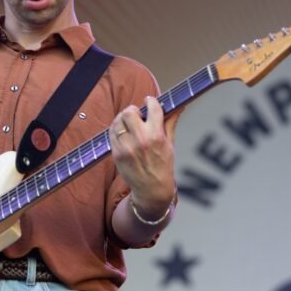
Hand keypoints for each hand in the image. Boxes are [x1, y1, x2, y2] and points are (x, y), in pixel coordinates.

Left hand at [109, 96, 181, 215]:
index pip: (152, 108)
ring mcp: (126, 147)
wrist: (151, 190)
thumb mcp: (170, 144)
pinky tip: (123, 134)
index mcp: (157, 136)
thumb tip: (179, 106)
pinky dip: (116, 130)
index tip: (149, 100)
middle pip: (129, 111)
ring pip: (117, 121)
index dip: (150, 100)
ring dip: (123, 119)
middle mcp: (141, 140)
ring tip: (129, 124)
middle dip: (133, 110)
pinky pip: (111, 133)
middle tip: (137, 115)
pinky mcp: (116, 153)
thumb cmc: (163, 166)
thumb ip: (170, 122)